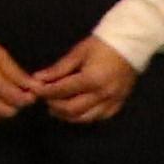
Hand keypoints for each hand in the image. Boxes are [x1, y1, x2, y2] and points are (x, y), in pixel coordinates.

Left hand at [26, 37, 141, 123]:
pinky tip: (75, 111)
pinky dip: (84, 117)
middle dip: (54, 105)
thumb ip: (58, 69)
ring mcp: (113, 101)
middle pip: (72, 109)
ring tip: (55, 108)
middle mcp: (103, 94)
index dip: (45, 92)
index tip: (33, 89)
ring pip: (85, 118)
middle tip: (44, 99)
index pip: (62, 91)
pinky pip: (99, 117)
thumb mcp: (77, 53)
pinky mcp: (119, 104)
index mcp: (92, 79)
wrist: (130, 45)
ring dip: (67, 115)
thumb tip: (38, 78)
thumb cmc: (101, 45)